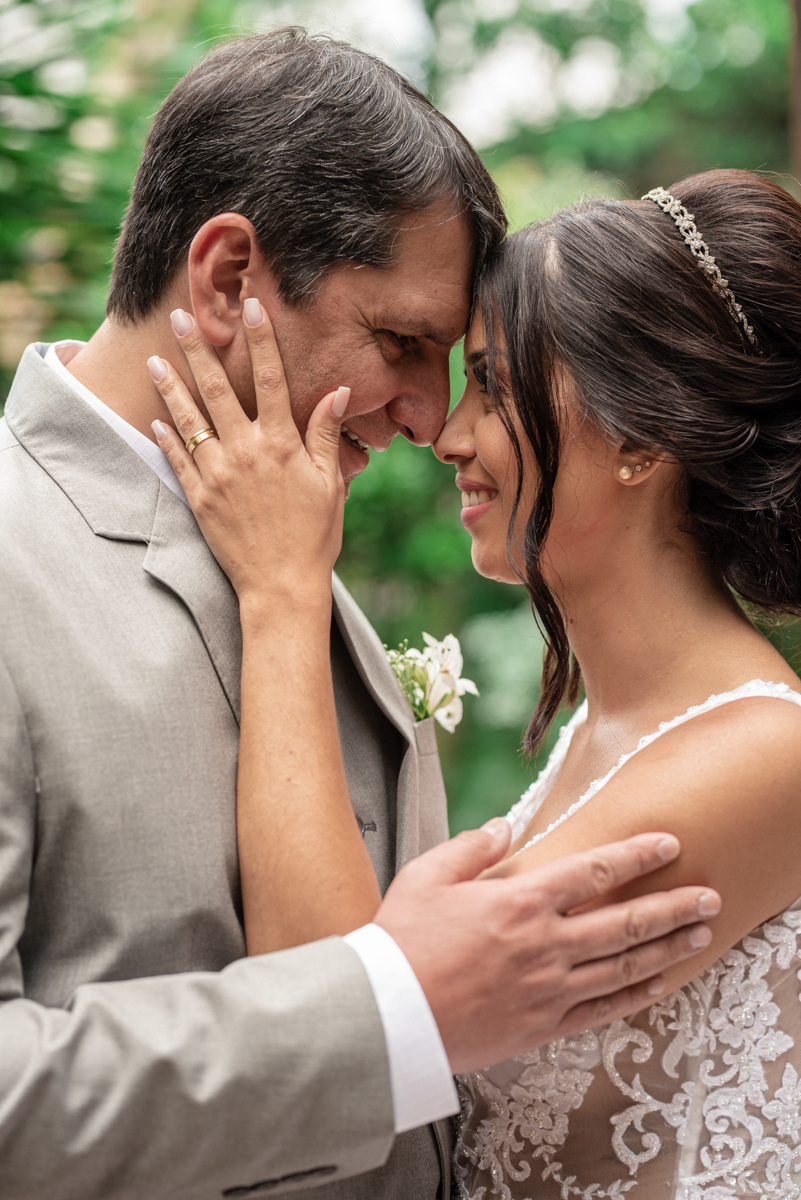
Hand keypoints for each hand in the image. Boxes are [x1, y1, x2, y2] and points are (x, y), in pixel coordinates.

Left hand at [148, 300, 348, 606]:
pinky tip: (155, 417)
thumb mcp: (330, 483)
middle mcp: (245, 452)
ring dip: (170, 386)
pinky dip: (166, 436)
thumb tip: (339, 392)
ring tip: (153, 359)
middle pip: (216, 388)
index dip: (260, 339)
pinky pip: (178, 459)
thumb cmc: (314, 536)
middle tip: (180, 317)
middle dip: (197, 348)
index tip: (251, 307)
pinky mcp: (199, 499)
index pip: (269, 378)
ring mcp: (218, 475)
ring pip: (188, 419)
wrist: (282, 586)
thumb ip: (325, 434)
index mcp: (281, 444)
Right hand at [375, 823, 719, 1073]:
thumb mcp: (427, 876)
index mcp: (519, 902)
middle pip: (624, 922)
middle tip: (709, 896)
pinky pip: (601, 1009)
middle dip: (672, 906)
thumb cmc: (401, 942)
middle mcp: (544, 945)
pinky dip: (635, 996)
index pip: (593, 871)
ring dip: (666, 948)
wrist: (386, 1015)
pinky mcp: (541, 1025)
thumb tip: (504, 827)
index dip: (635, 855)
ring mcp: (547, 989)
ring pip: (622, 967)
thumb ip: (472, 848)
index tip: (668, 845)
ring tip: (699, 935)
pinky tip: (658, 984)